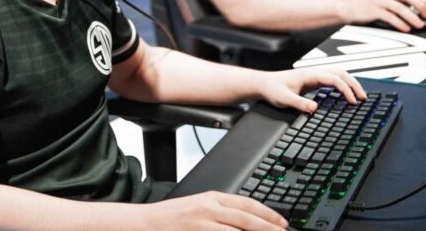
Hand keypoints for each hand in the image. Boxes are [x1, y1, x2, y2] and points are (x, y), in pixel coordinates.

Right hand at [151, 191, 287, 229]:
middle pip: (247, 218)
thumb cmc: (169, 219)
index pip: (246, 203)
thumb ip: (219, 211)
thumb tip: (245, 219)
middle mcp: (209, 208)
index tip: (282, 223)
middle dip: (269, 228)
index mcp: (210, 198)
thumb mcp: (196, 207)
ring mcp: (202, 223)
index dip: (267, 213)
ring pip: (238, 230)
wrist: (143, 224)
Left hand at [257, 68, 366, 113]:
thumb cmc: (272, 89)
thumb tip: (315, 108)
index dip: (345, 89)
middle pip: (340, 73)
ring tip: (359, 96)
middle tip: (364, 98)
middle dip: (354, 84)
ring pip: (338, 75)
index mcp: (309, 74)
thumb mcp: (284, 99)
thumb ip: (299, 103)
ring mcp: (313, 75)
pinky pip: (332, 80)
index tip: (352, 101)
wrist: (263, 84)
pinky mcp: (312, 80)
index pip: (334, 79)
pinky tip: (345, 95)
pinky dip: (343, 85)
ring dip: (350, 83)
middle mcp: (313, 72)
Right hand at [339, 0, 425, 31]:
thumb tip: (414, 9)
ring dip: (413, 17)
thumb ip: (395, 1)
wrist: (345, 9)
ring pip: (401, 8)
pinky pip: (391, 17)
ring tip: (419, 24)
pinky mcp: (373, 10)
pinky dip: (400, 23)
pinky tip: (405, 28)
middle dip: (421, 7)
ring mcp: (378, 0)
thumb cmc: (364, 7)